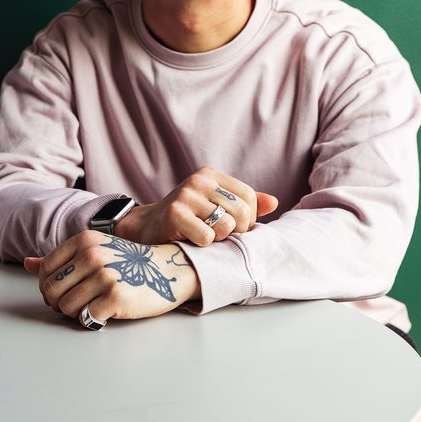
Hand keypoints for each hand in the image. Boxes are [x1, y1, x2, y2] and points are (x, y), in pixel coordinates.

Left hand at [24, 231, 198, 322]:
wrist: (167, 269)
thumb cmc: (126, 262)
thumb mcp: (93, 250)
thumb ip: (59, 258)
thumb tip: (27, 263)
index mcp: (83, 240)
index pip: (45, 270)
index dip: (47, 286)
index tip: (60, 292)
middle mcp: (91, 255)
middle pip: (51, 289)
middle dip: (56, 302)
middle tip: (72, 305)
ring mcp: (104, 275)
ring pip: (65, 306)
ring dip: (74, 313)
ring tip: (89, 308)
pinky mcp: (116, 297)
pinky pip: (86, 318)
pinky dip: (90, 321)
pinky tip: (102, 314)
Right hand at [120, 166, 278, 246]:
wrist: (147, 228)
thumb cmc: (187, 220)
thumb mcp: (214, 207)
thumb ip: (243, 204)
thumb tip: (273, 202)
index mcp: (209, 175)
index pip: (248, 197)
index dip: (248, 219)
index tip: (234, 228)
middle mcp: (197, 181)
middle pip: (241, 211)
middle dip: (237, 231)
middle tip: (221, 237)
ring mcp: (185, 196)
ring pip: (226, 225)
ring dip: (218, 239)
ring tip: (205, 237)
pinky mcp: (174, 214)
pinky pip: (207, 237)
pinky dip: (203, 245)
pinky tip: (190, 240)